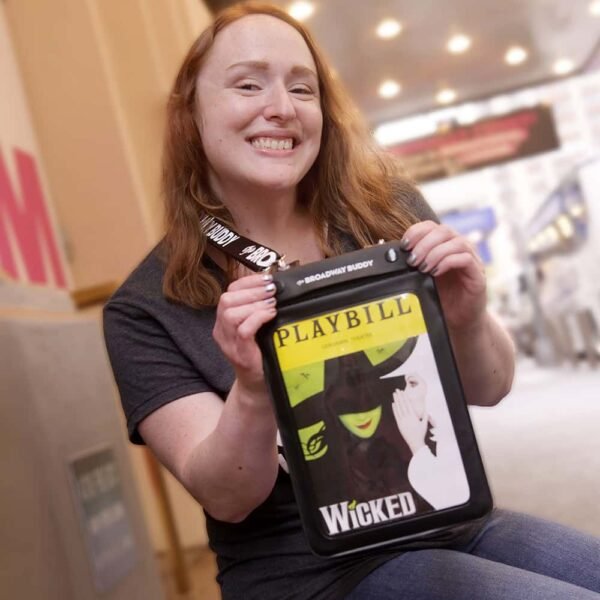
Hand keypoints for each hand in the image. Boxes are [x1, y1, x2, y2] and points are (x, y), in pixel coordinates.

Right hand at [212, 273, 276, 391]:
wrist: (257, 385)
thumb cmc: (259, 352)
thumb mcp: (256, 326)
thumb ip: (258, 308)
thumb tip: (274, 285)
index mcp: (223, 320)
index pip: (229, 292)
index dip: (248, 282)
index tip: (267, 278)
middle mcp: (221, 330)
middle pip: (226, 300)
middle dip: (252, 291)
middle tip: (272, 290)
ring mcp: (229, 344)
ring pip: (232, 314)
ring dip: (255, 304)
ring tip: (272, 304)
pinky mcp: (240, 354)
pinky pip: (243, 330)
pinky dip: (258, 318)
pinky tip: (271, 315)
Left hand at [392, 375, 428, 454]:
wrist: (415, 442)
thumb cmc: (420, 433)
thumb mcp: (424, 424)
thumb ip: (425, 416)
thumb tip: (426, 409)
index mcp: (413, 416)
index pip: (408, 404)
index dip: (405, 397)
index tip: (402, 392)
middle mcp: (407, 417)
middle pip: (402, 405)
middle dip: (399, 397)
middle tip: (397, 390)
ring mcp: (402, 421)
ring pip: (398, 409)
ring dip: (396, 401)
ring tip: (394, 395)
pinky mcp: (399, 424)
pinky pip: (396, 415)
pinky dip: (394, 409)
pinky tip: (393, 404)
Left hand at [401, 221, 485, 332]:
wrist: (459, 319)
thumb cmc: (441, 297)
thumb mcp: (422, 277)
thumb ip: (412, 264)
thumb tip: (390, 253)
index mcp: (444, 244)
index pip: (432, 226)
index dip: (417, 231)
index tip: (404, 245)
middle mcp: (459, 247)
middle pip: (444, 231)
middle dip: (424, 243)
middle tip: (412, 261)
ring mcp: (471, 259)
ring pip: (456, 242)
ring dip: (435, 253)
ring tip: (423, 268)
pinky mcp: (478, 273)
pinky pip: (465, 259)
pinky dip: (447, 262)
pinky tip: (435, 272)